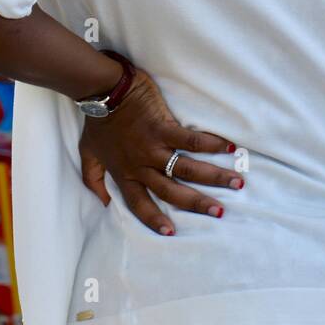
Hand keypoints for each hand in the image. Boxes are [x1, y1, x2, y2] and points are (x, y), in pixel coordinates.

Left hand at [78, 66, 241, 234]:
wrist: (102, 91)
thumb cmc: (97, 122)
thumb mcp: (88, 154)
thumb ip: (93, 179)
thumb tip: (103, 202)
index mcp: (125, 174)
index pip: (140, 204)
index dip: (154, 220)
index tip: (171, 233)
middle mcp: (141, 166)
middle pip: (172, 192)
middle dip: (197, 203)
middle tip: (219, 212)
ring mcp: (153, 147)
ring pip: (187, 169)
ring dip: (213, 176)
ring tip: (236, 182)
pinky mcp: (163, 127)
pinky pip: (191, 140)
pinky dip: (211, 143)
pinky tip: (230, 147)